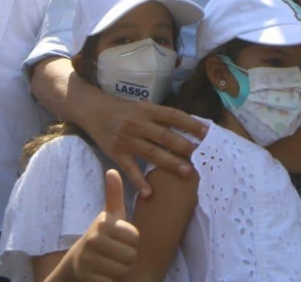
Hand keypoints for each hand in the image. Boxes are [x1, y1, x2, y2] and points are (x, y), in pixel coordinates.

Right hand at [66, 170, 138, 281]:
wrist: (77, 262)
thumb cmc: (101, 236)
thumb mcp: (109, 215)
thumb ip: (114, 194)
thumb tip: (112, 170)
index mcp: (103, 224)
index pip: (135, 237)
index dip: (131, 240)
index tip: (119, 238)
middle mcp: (94, 241)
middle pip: (131, 255)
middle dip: (126, 256)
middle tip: (114, 252)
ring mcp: (89, 261)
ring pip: (123, 269)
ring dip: (119, 268)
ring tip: (109, 261)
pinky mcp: (89, 278)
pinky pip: (114, 281)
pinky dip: (111, 280)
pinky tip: (102, 273)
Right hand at [80, 88, 205, 197]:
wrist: (92, 110)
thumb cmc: (122, 109)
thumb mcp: (142, 107)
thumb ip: (160, 118)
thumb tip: (188, 127)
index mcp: (147, 110)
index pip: (173, 116)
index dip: (191, 124)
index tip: (208, 133)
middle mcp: (138, 124)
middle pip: (165, 136)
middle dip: (185, 146)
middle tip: (203, 156)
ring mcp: (127, 140)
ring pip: (152, 153)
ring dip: (170, 163)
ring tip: (187, 172)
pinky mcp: (116, 153)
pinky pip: (130, 169)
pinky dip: (139, 182)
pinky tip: (149, 193)